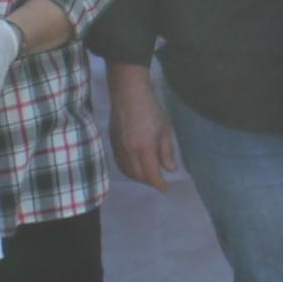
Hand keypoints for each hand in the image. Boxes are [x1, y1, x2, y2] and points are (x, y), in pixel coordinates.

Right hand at [110, 63, 178, 189]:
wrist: (128, 93)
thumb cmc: (151, 108)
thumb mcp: (164, 129)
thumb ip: (166, 151)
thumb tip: (170, 169)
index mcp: (144, 147)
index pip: (151, 174)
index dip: (159, 184)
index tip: (166, 189)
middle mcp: (129, 151)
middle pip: (138, 176)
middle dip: (149, 182)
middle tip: (158, 181)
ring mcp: (118, 148)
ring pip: (127, 171)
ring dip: (138, 177)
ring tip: (148, 176)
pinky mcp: (112, 143)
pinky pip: (120, 163)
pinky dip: (128, 170)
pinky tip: (135, 167)